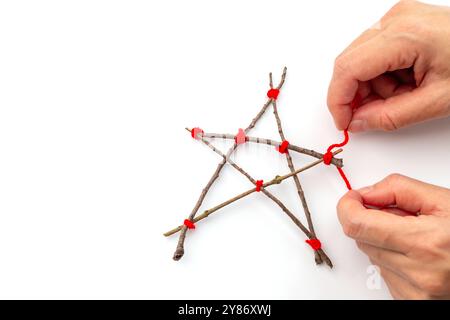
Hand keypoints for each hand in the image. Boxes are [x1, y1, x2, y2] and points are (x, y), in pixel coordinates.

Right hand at [328, 0, 449, 131]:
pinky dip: (383, 74)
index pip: (347, 69)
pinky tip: (406, 81)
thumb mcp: (437, 101)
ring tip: (406, 94)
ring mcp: (398, 18)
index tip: (343, 121)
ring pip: (360, 59)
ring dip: (373, 85)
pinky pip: (374, 52)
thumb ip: (390, 116)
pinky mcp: (401, 22)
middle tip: (372, 114)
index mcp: (405, 35)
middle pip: (349, 63)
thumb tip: (357, 122)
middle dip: (356, 94)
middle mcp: (396, 19)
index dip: (338, 100)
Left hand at [337, 174, 449, 298]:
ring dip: (383, 239)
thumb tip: (367, 193)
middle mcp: (418, 273)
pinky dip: (393, 258)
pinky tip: (417, 253)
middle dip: (371, 220)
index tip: (353, 197)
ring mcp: (415, 292)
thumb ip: (399, 189)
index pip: (357, 224)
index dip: (348, 206)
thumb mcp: (444, 200)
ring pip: (372, 255)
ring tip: (415, 235)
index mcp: (425, 243)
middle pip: (361, 238)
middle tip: (396, 213)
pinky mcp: (412, 301)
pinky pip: (384, 272)